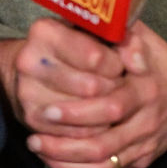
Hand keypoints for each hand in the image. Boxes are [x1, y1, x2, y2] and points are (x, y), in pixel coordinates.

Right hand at [0, 17, 124, 136]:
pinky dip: (93, 131)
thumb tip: (139, 63)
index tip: (119, 65)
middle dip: (112, 90)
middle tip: (118, 86)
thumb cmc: (76, 45)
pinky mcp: (31, 119)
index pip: (95, 57)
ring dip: (105, 114)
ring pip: (84, 115)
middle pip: (90, 87)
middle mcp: (29, 60)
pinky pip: (74, 135)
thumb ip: (124, 40)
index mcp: (45, 31)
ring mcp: (27, 92)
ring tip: (111, 102)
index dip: (116, 64)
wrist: (38, 68)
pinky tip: (100, 120)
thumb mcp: (98, 32)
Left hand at [25, 21, 166, 167]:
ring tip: (37, 145)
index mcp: (146, 89)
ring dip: (67, 159)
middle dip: (66, 140)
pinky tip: (55, 160)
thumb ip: (124, 34)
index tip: (48, 109)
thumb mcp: (146, 39)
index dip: (78, 112)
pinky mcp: (141, 159)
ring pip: (103, 163)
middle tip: (36, 130)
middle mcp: (147, 121)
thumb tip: (103, 27)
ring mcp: (145, 144)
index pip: (111, 106)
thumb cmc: (159, 61)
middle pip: (104, 142)